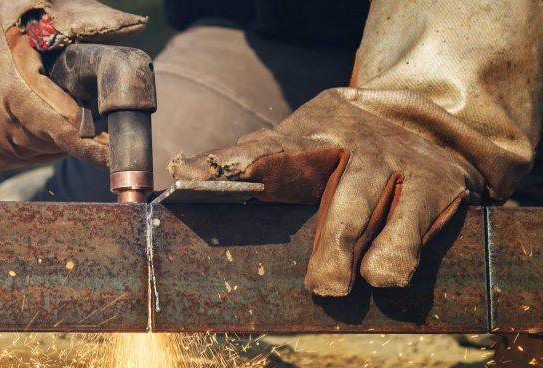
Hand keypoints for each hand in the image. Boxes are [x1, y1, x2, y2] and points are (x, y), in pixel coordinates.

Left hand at [169, 89, 484, 296]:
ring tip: (346, 284)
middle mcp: (355, 143)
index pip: (265, 148)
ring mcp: (397, 161)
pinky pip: (416, 226)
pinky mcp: (438, 183)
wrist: (435, 121)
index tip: (192, 178)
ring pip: (375, 210)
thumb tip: (189, 176)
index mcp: (311, 132)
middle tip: (318, 284)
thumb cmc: (347, 148)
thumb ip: (257, 160)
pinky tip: (387, 276)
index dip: (230, 164)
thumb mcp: (305, 141)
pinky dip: (401, 253)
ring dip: (364, 251)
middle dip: (328, 238)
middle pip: (336, 193)